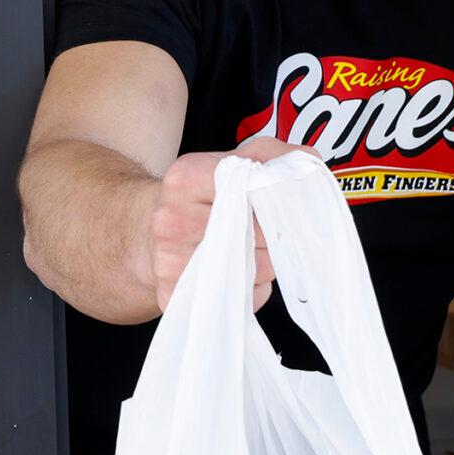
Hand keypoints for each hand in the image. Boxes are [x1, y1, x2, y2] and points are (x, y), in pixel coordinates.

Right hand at [141, 134, 307, 311]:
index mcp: (184, 180)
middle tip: (264, 228)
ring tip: (248, 250)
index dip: (277, 199)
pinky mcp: (174, 297)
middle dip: (275, 233)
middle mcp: (170, 221)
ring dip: (267, 262)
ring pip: (257, 269)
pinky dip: (253, 289)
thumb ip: (272, 156)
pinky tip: (237, 273)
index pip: (252, 190)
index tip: (282, 203)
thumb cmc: (199, 199)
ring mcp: (169, 262)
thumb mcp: (229, 163)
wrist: (145, 235)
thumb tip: (309, 162)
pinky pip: (243, 298)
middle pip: (260, 235)